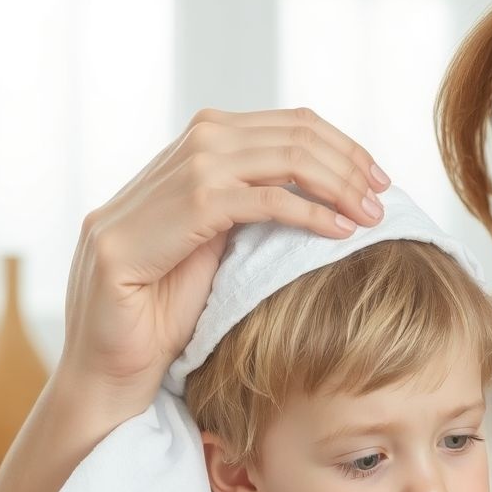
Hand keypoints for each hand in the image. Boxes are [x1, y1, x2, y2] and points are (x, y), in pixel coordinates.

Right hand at [56, 107, 387, 413]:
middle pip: (285, 133)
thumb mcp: (217, 247)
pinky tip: (338, 232)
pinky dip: (307, 211)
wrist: (108, 366)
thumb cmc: (165, 316)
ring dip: (334, 185)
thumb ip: (249, 206)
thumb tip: (320, 188)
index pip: (281, 124)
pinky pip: (255, 201)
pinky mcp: (164, 221)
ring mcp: (167, 183)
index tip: (376, 178)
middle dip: (345, 162)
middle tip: (383, 196)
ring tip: (370, 215)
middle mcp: (180, 154)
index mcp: (192, 151)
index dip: (337, 145)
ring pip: (275, 159)